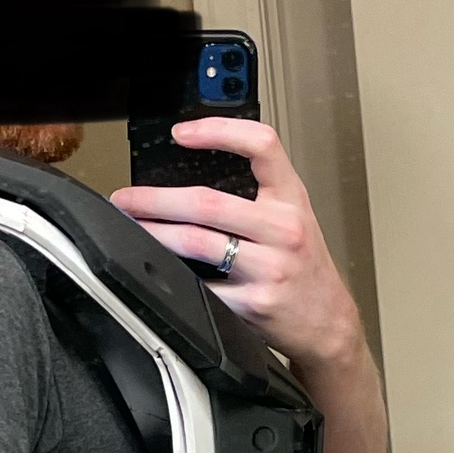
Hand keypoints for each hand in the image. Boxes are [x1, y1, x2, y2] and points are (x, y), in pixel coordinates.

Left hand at [110, 118, 362, 368]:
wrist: (327, 321)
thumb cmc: (304, 269)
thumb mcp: (293, 220)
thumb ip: (255, 198)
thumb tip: (188, 188)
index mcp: (292, 198)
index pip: (262, 146)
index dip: (219, 131)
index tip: (180, 133)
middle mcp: (283, 228)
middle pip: (207, 202)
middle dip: (155, 199)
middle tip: (126, 199)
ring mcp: (269, 267)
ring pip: (196, 242)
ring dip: (153, 234)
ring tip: (131, 229)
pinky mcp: (253, 302)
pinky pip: (200, 286)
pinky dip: (172, 277)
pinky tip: (155, 270)